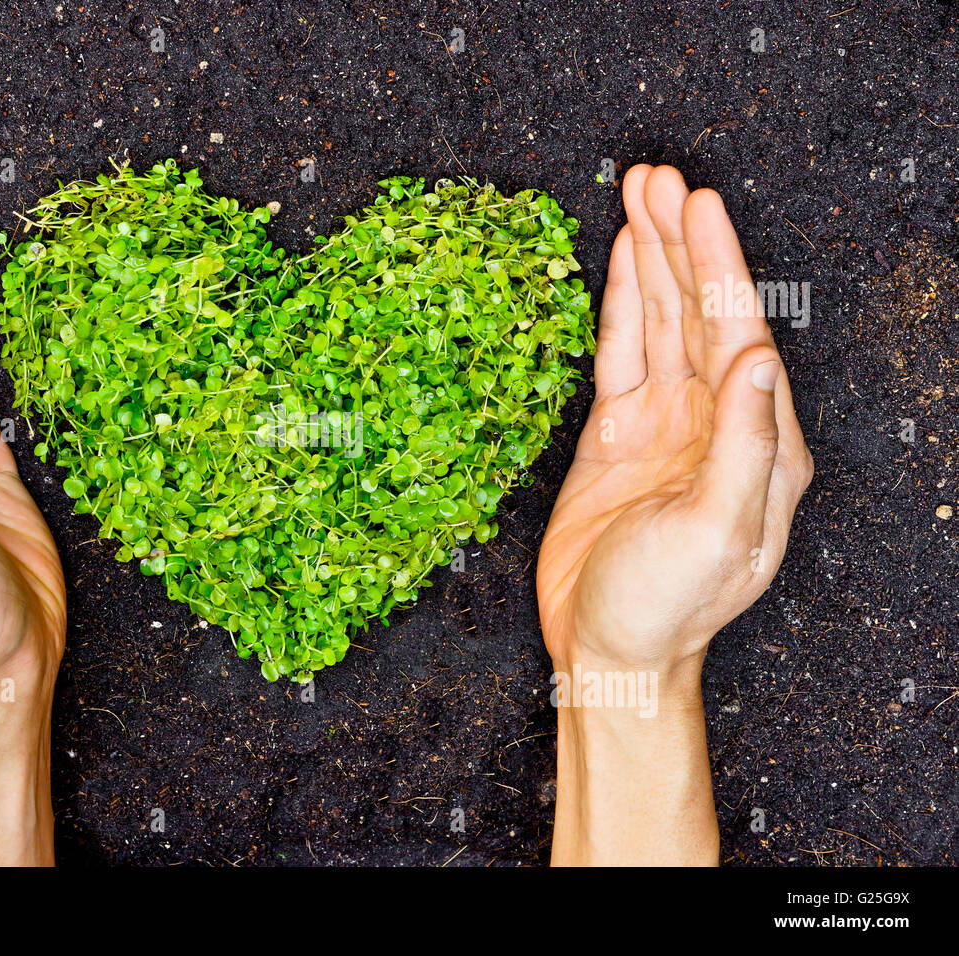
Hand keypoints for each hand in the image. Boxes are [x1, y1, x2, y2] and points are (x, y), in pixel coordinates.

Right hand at [537, 164, 812, 682]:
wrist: (608, 652)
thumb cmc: (669, 608)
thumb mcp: (717, 532)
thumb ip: (745, 445)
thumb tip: (762, 357)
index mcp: (758, 443)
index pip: (739, 332)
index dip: (718, 264)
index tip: (697, 204)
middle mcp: (717, 422)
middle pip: (700, 312)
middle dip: (680, 241)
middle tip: (656, 176)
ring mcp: (665, 423)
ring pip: (661, 322)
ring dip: (651, 257)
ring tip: (637, 193)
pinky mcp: (617, 434)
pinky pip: (621, 354)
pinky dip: (622, 303)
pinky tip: (622, 260)